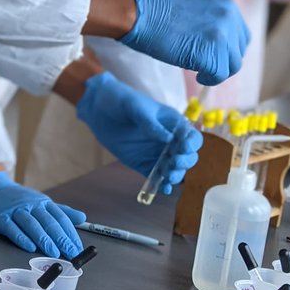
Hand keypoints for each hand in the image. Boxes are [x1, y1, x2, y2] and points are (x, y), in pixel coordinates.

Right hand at [0, 171, 84, 257]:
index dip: (70, 233)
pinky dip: (21, 238)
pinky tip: (29, 247)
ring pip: (32, 225)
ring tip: (54, 252)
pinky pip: (12, 228)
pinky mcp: (0, 217)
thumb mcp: (40, 201)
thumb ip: (61, 211)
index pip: (60, 217)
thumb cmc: (16, 198)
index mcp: (42, 202)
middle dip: (61, 238)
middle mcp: (31, 205)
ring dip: (44, 239)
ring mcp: (15, 210)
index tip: (78, 248)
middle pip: (48, 221)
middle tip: (71, 253)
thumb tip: (82, 218)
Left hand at [76, 72, 202, 193]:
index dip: (191, 144)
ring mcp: (156, 153)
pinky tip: (164, 189)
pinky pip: (156, 177)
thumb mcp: (135, 107)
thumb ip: (150, 123)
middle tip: (172, 163)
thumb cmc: (120, 100)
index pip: (191, 137)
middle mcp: (168, 141)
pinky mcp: (143, 163)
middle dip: (184, 162)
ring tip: (168, 177)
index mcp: (172, 124)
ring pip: (174, 169)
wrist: (98, 108)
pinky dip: (161, 184)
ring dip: (175, 175)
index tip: (183, 148)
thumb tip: (168, 139)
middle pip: (187, 156)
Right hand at [120, 0, 249, 84]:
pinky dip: (208, 79)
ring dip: (215, 71)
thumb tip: (226, 54)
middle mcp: (230, 18)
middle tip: (203, 64)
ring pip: (231, 67)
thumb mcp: (201, 16)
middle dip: (223, 63)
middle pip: (238, 54)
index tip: (213, 56)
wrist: (142, 17)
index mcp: (229, 7)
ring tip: (197, 67)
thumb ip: (218, 28)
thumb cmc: (164, 19)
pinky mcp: (209, 52)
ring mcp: (221, 35)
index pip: (242, 38)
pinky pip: (218, 75)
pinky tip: (197, 74)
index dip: (228, 52)